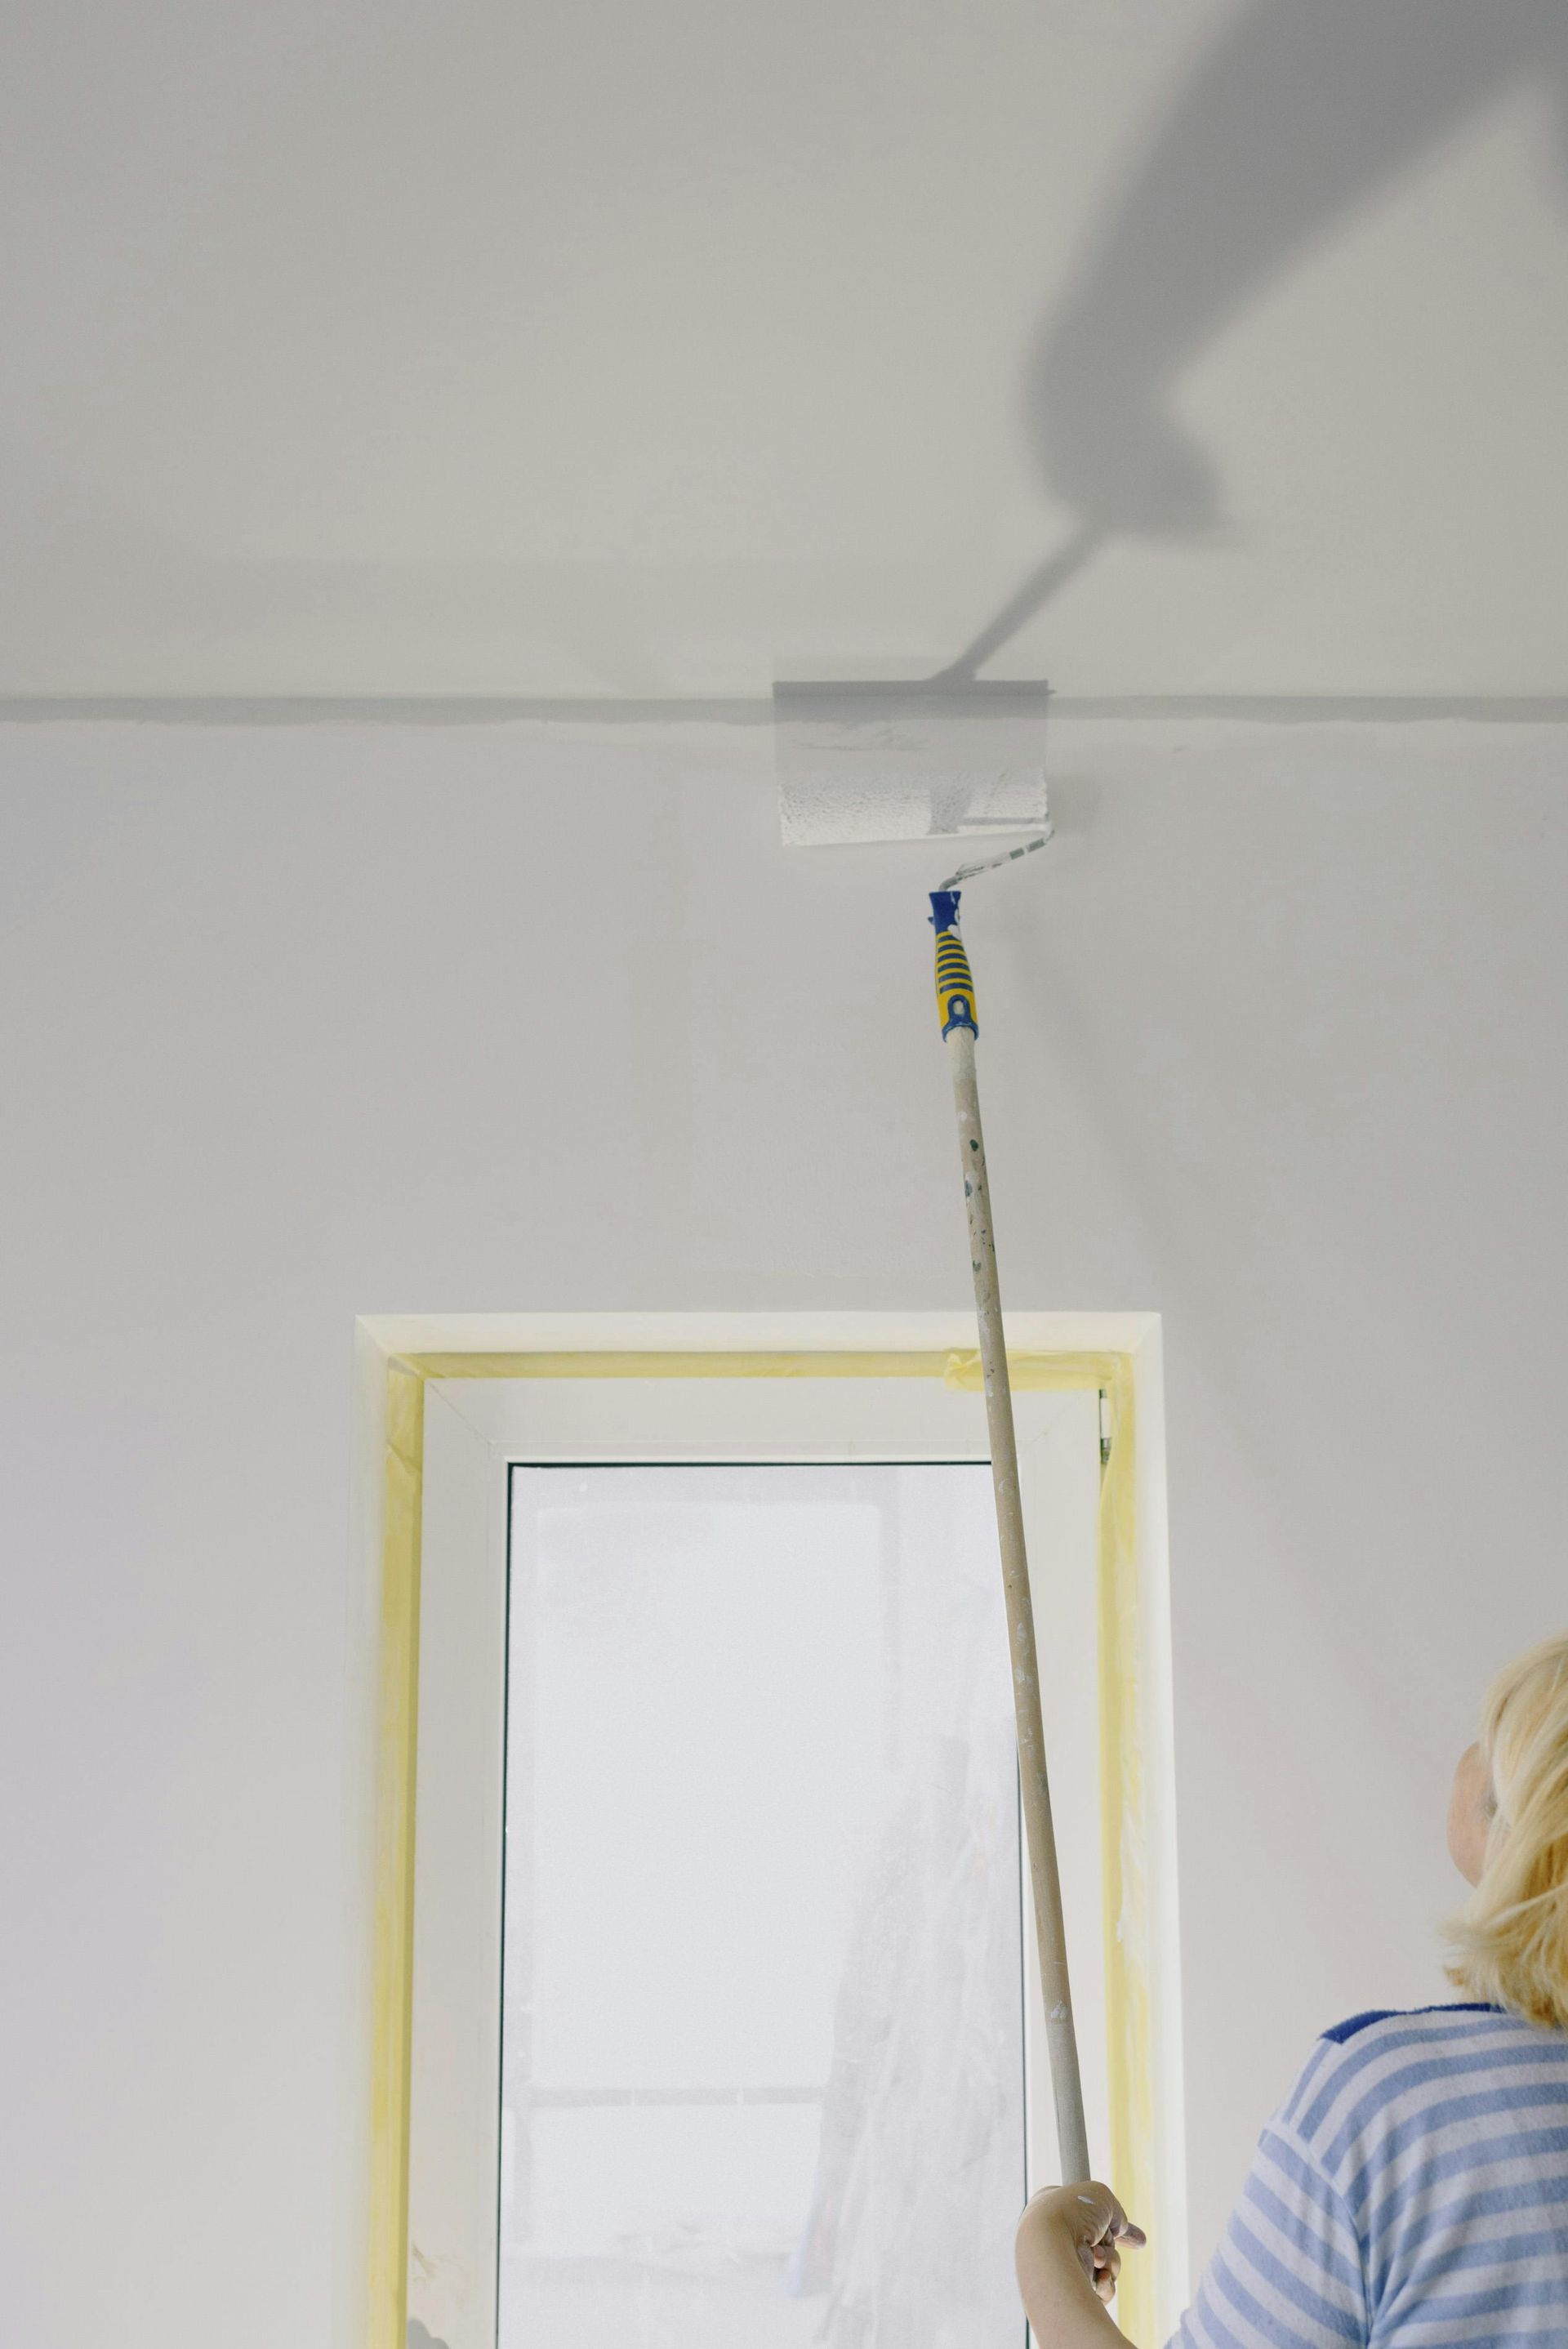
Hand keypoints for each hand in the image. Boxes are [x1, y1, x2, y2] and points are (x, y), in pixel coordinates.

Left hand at [1019, 2182, 1147, 2305]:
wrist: (1051, 2246)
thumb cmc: (1072, 2212)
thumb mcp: (1100, 2196)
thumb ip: (1115, 2212)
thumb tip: (1120, 2229)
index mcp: (1057, 2210)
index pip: (1090, 2217)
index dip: (1112, 2225)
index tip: (1138, 2239)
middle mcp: (1058, 2238)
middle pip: (1103, 2245)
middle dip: (1111, 2247)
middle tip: (1100, 2242)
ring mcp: (1065, 2265)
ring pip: (1106, 2267)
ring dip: (1110, 2262)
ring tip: (1097, 2257)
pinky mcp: (1072, 2291)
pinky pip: (1102, 2291)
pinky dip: (1106, 2284)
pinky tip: (1100, 2277)